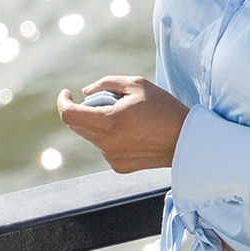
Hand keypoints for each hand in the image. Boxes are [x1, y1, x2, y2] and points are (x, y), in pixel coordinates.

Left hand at [57, 78, 187, 173]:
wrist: (186, 140)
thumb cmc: (163, 108)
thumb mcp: (136, 84)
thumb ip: (105, 84)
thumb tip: (85, 93)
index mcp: (108, 122)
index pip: (68, 115)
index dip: (63, 102)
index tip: (68, 93)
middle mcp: (105, 144)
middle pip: (77, 125)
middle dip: (84, 110)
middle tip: (106, 101)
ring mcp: (111, 157)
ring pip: (91, 136)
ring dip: (98, 123)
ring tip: (126, 117)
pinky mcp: (119, 166)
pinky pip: (104, 148)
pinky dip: (110, 137)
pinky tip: (133, 133)